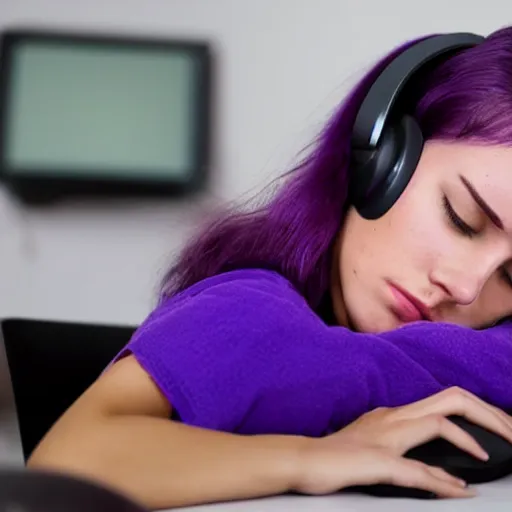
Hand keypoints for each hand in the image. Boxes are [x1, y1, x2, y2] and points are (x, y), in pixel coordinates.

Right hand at [293, 386, 511, 498]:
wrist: (303, 459)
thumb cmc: (336, 454)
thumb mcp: (377, 446)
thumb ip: (409, 453)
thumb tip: (446, 473)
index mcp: (395, 414)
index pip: (447, 400)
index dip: (480, 410)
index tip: (502, 427)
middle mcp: (394, 417)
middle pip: (452, 399)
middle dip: (490, 414)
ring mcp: (387, 436)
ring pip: (440, 422)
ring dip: (477, 436)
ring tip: (501, 450)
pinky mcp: (379, 461)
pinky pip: (419, 471)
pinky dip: (445, 482)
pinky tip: (461, 492)